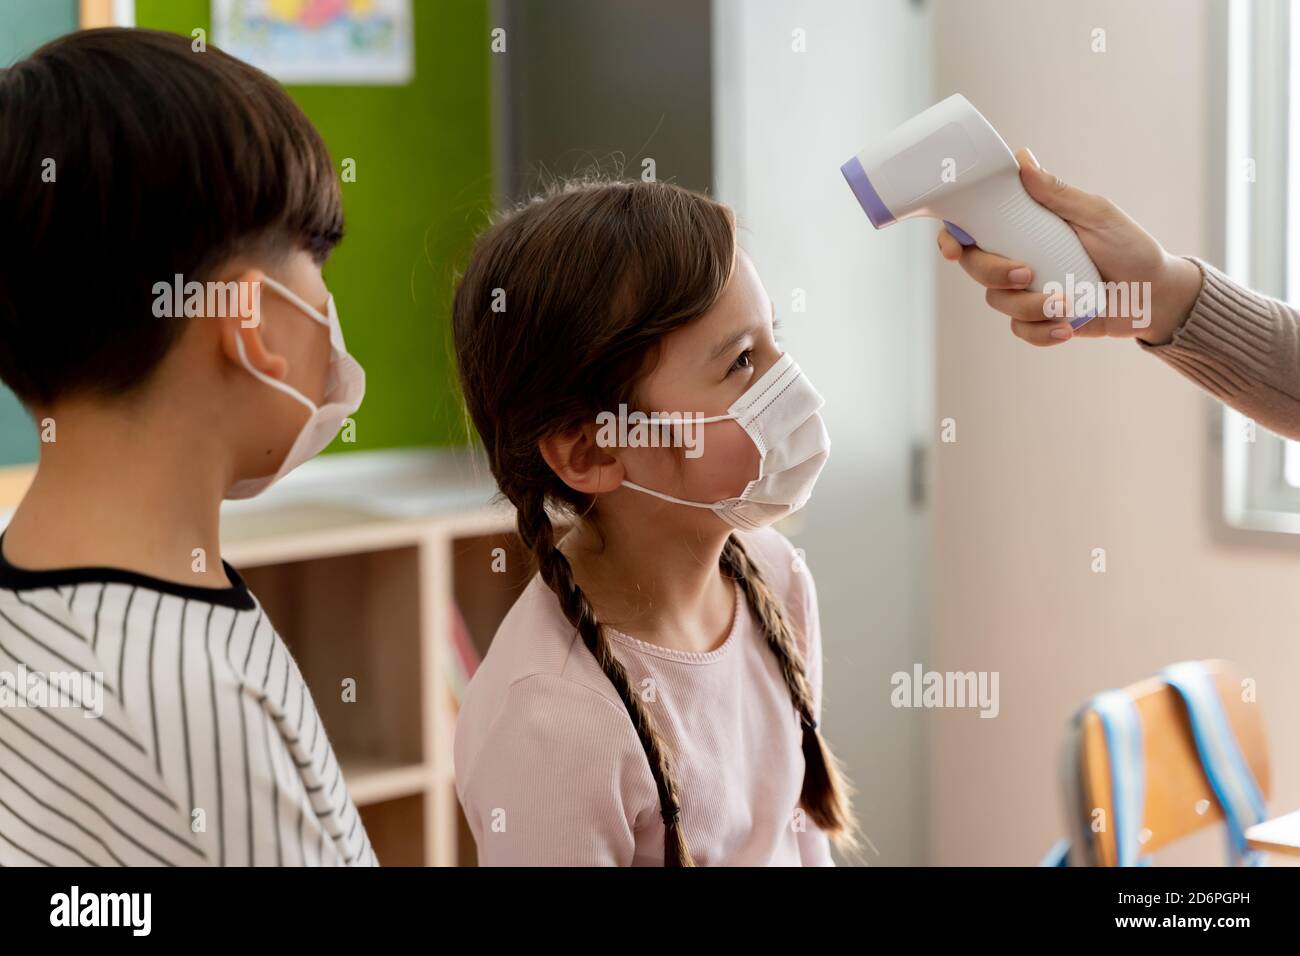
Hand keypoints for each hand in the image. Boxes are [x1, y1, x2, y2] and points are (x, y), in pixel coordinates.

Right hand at [936, 147, 1203, 346]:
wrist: (1154, 295)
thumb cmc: (1130, 248)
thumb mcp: (1097, 215)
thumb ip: (1058, 194)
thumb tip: (1022, 160)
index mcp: (1026, 226)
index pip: (974, 228)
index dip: (953, 237)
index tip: (955, 246)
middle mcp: (1018, 256)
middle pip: (976, 266)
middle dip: (994, 273)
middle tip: (1028, 274)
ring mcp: (1027, 290)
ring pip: (998, 301)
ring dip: (1029, 306)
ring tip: (1066, 306)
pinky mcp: (1039, 319)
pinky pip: (1020, 329)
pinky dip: (1041, 331)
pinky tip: (1067, 327)